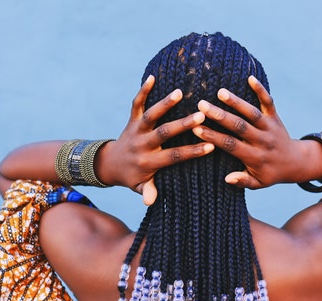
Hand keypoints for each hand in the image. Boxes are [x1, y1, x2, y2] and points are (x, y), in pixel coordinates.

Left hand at [100, 75, 213, 204]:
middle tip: (200, 116)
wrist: (110, 164)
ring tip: (179, 92)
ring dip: (163, 104)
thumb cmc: (132, 177)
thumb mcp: (140, 187)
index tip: (211, 146)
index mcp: (148, 162)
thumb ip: (147, 192)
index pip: (173, 157)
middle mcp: (142, 144)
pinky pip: (136, 104)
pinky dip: (142, 91)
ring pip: (149, 116)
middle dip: (182, 125)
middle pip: (163, 133)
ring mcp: (136, 131)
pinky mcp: (131, 120)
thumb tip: (149, 202)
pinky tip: (152, 77)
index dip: (192, 152)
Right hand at [193, 76, 321, 188]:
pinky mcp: (275, 117)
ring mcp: (270, 127)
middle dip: (220, 116)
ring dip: (237, 102)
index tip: (197, 129)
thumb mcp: (258, 184)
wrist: (295, 162)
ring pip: (252, 113)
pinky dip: (261, 90)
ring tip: (220, 92)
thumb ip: (243, 182)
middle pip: (240, 126)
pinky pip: (269, 102)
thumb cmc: (270, 174)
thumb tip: (227, 179)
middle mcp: (262, 140)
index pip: (231, 146)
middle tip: (202, 105)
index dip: (214, 137)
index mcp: (255, 157)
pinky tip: (250, 78)